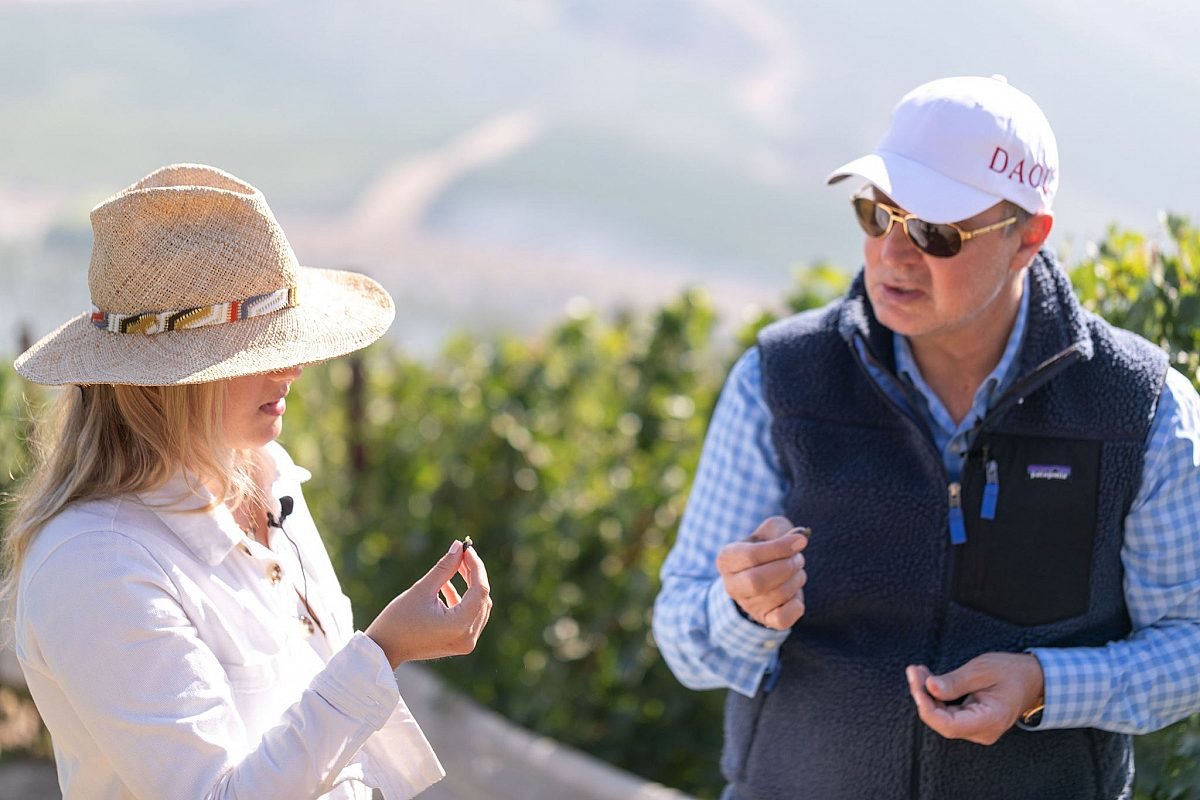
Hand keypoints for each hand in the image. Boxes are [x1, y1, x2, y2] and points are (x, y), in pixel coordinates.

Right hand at [366, 540, 492, 667]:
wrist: (384, 649)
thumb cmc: (398, 620)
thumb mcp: (422, 589)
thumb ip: (445, 567)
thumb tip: (460, 545)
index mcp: (459, 626)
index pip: (480, 590)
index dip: (476, 567)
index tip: (467, 549)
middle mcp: (468, 637)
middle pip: (481, 599)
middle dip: (474, 574)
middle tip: (462, 553)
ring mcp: (466, 643)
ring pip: (478, 607)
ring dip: (469, 586)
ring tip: (456, 565)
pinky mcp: (460, 643)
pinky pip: (469, 616)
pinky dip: (462, 600)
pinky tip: (446, 585)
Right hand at [715, 516, 808, 629]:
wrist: (764, 572)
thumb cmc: (767, 547)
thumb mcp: (768, 532)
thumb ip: (781, 531)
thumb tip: (798, 538)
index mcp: (727, 559)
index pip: (750, 556)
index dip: (780, 548)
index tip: (801, 541)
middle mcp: (732, 585)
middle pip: (757, 581)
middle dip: (787, 567)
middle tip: (799, 559)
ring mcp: (747, 605)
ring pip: (776, 596)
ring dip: (796, 580)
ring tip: (797, 571)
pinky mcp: (764, 619)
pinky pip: (783, 618)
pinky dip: (796, 605)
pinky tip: (795, 592)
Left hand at [905, 653, 1044, 744]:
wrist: (1032, 678)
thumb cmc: (1011, 672)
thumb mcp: (981, 670)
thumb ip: (955, 682)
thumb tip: (929, 688)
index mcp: (990, 720)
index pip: (949, 725)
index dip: (927, 707)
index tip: (917, 685)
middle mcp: (983, 731)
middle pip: (942, 721)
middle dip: (923, 696)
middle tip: (914, 671)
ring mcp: (978, 729)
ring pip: (943, 718)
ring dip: (927, 695)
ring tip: (918, 671)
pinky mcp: (972, 722)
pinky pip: (948, 714)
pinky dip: (936, 697)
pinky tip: (928, 679)